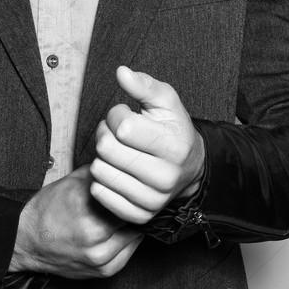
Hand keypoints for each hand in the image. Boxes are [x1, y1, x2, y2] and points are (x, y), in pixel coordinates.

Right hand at [8, 164, 143, 277]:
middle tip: (138, 197)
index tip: (139, 184)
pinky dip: (128, 240)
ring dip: (134, 224)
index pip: (129, 196)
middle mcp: (94, 236)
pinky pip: (129, 253)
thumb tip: (124, 163)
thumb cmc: (48, 210)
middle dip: (136, 206)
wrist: (26, 242)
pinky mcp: (103, 271)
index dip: (135, 188)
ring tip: (130, 213)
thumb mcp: (72, 181)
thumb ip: (101, 173)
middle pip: (135, 217)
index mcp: (86, 209)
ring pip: (136, 235)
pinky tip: (121, 230)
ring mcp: (99, 258)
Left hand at [88, 65, 205, 224]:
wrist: (188, 167)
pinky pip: (100, 194)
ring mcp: (153, 199)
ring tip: (117, 150)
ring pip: (100, 172)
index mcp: (174, 146)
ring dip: (102, 156)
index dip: (117, 115)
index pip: (124, 128)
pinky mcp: (139, 215)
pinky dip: (101, 179)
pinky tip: (115, 170)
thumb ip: (144, 84)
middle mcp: (166, 177)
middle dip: (105, 134)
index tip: (125, 115)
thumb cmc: (172, 129)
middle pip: (108, 150)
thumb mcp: (165, 101)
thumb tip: (121, 72)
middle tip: (116, 133)